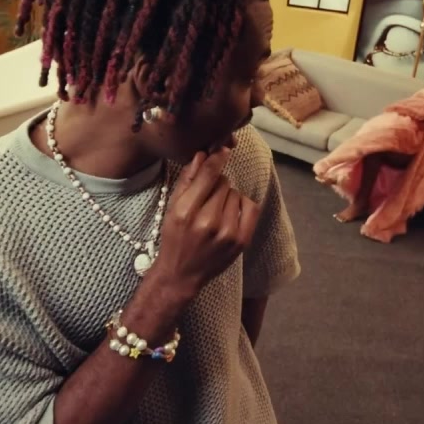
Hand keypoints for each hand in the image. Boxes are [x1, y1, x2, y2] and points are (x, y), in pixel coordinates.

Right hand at [149, 149, 262, 298]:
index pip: (208, 175)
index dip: (217, 158)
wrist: (182, 274)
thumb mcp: (173, 208)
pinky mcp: (241, 241)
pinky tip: (231, 212)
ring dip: (227, 197)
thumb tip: (202, 154)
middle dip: (216, 184)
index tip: (222, 148)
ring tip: (215, 211)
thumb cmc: (174, 238)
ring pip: (235, 193)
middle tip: (206, 199)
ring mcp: (227, 233)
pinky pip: (250, 206)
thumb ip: (188, 180)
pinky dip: (242, 204)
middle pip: (223, 182)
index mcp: (186, 212)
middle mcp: (207, 222)